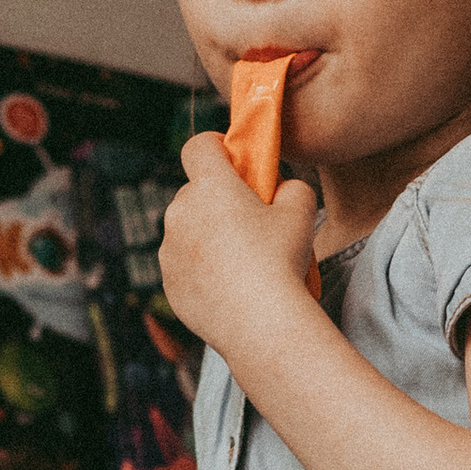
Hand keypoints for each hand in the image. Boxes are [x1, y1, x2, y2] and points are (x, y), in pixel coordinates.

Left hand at [158, 131, 321, 354]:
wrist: (260, 324)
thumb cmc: (281, 261)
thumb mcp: (302, 210)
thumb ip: (290, 186)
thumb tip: (280, 189)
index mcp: (209, 187)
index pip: (198, 146)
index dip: (217, 147)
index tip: (234, 161)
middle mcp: (180, 213)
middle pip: (195, 191)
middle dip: (218, 198)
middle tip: (250, 220)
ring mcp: (169, 250)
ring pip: (187, 229)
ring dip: (208, 234)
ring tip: (243, 260)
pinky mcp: (169, 282)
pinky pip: (184, 263)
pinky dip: (201, 267)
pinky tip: (230, 285)